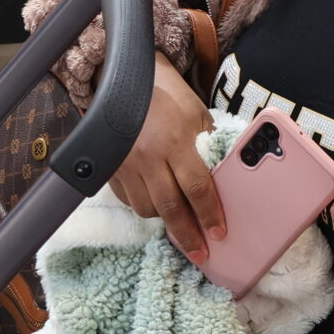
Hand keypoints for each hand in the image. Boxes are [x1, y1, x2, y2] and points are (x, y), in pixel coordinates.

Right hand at [106, 55, 223, 262]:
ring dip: (165, 219)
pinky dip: (144, 206)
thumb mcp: (197, 115)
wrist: (126, 79)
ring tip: (178, 221)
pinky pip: (128, 199)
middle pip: (170, 208)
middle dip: (187, 235)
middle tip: (200, 254)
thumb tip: (223, 178)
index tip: (219, 233)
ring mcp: (126, 164)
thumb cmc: (168, 97)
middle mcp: (149, 157)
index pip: (197, 188)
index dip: (209, 214)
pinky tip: (155, 203)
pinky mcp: (110, 167)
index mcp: (176, 142)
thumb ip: (208, 146)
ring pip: (147, 208)